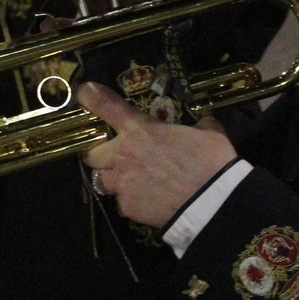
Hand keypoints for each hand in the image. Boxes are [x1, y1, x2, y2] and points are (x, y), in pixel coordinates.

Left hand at [79, 82, 237, 227]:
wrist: (213, 203)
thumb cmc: (211, 163)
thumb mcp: (209, 134)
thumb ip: (198, 126)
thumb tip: (204, 122)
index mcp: (140, 130)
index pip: (107, 107)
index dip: (91, 97)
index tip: (85, 92)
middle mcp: (123, 155)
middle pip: (91, 154)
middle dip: (101, 155)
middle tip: (119, 158)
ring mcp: (122, 183)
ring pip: (103, 181)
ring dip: (115, 180)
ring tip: (135, 183)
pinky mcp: (127, 207)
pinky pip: (122, 203)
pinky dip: (132, 202)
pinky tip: (149, 202)